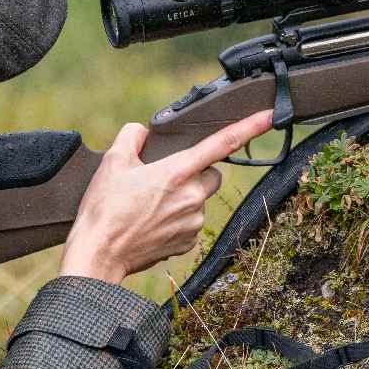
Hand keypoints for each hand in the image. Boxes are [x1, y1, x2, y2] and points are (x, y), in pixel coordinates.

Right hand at [60, 109, 274, 283]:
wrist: (99, 253)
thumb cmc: (103, 209)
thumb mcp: (111, 162)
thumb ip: (132, 136)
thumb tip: (143, 132)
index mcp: (177, 171)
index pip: (222, 144)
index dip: (249, 127)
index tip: (269, 116)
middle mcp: (191, 196)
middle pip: (212, 174)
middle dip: (196, 173)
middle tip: (166, 179)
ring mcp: (192, 221)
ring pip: (199, 200)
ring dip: (183, 198)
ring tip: (149, 207)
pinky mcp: (187, 242)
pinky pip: (191, 223)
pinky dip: (176, 220)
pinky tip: (151, 224)